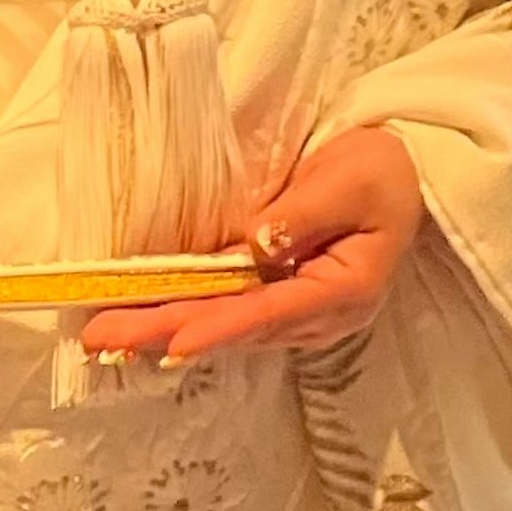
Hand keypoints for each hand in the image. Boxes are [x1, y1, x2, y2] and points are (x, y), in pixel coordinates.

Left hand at [79, 124, 427, 365]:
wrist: (408, 171)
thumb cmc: (384, 172)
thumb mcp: (353, 181)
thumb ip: (302, 214)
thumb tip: (253, 242)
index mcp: (343, 290)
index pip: (269, 311)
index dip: (218, 325)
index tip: (171, 339)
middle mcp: (317, 314)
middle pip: (234, 327)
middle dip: (165, 331)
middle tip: (103, 338)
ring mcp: (299, 309)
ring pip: (226, 326)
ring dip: (166, 329)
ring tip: (108, 337)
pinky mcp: (282, 296)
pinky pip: (230, 313)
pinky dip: (186, 316)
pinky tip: (146, 322)